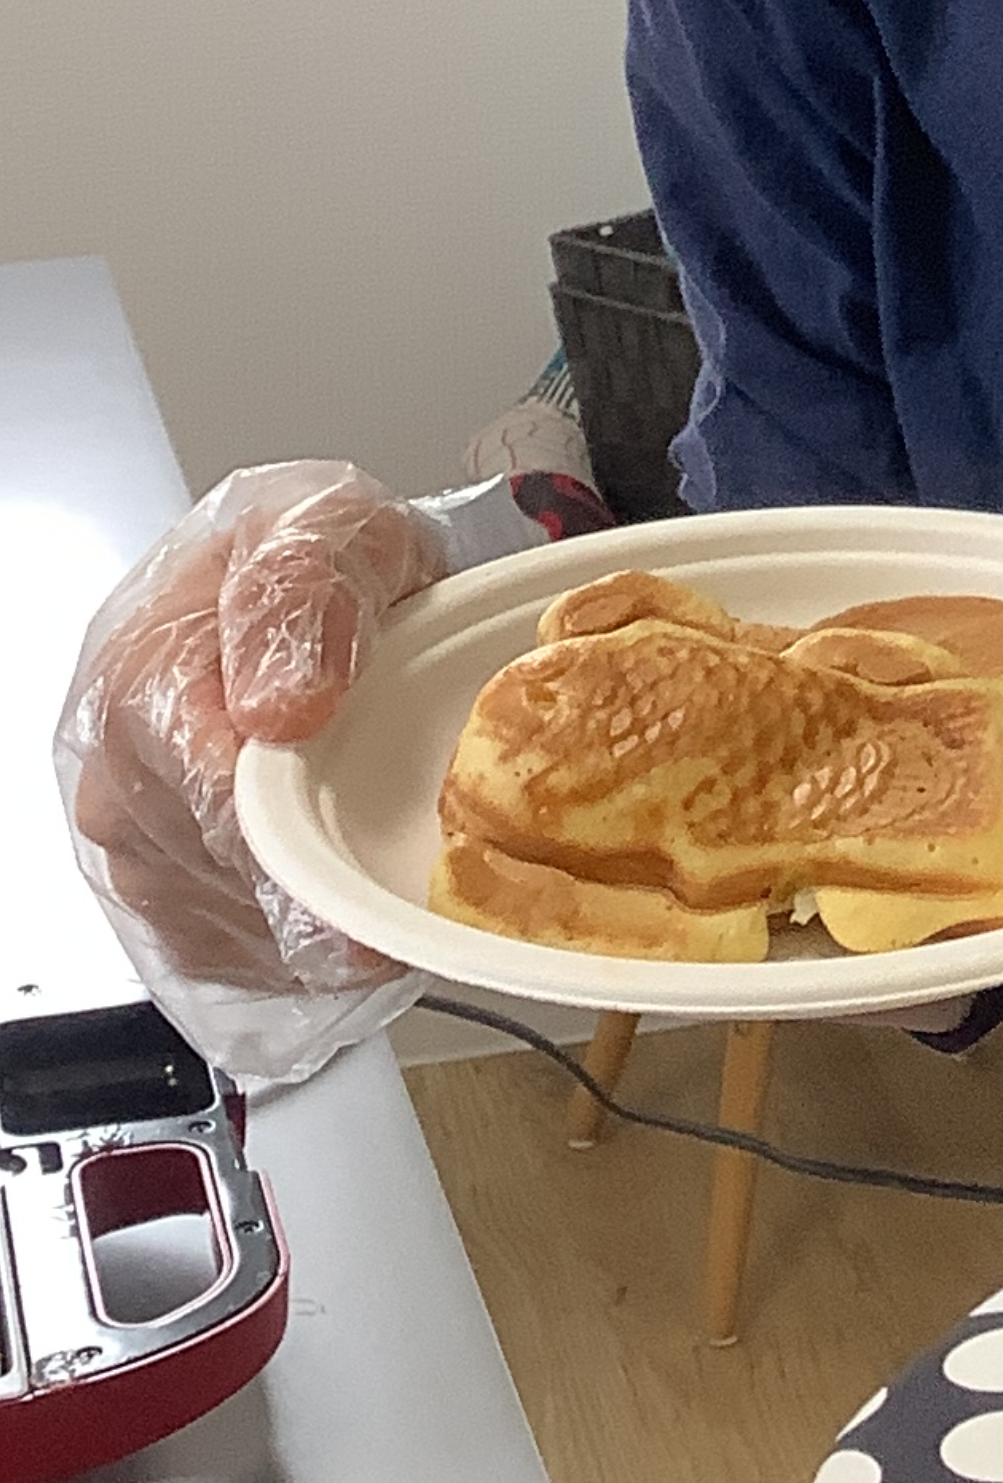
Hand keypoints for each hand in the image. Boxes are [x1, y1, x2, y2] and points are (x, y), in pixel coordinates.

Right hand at [59, 462, 444, 1011]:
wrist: (314, 580)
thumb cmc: (322, 557)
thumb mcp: (333, 530)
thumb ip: (304, 597)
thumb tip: (281, 708)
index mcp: (144, 678)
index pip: (210, 806)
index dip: (294, 862)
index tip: (362, 896)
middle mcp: (118, 766)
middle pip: (218, 882)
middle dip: (318, 893)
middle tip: (404, 881)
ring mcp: (133, 833)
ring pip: (222, 930)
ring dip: (308, 928)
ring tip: (378, 878)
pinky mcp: (162, 883)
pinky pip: (223, 952)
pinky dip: (291, 948)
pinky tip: (340, 906)